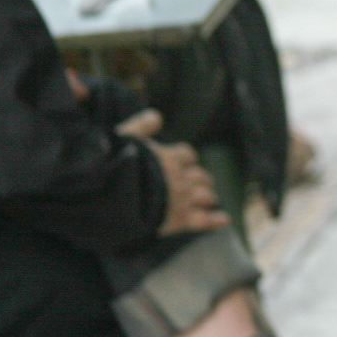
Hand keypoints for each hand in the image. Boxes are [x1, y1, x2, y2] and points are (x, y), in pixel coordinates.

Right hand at [120, 111, 230, 234]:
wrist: (112, 193)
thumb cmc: (114, 163)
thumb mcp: (124, 137)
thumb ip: (141, 126)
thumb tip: (156, 116)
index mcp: (168, 157)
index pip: (186, 155)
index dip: (187, 159)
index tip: (185, 163)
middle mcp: (179, 177)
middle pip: (200, 176)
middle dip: (200, 180)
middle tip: (199, 185)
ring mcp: (182, 198)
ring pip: (205, 196)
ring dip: (207, 197)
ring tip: (207, 199)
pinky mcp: (179, 218)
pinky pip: (203, 220)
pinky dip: (215, 220)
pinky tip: (224, 219)